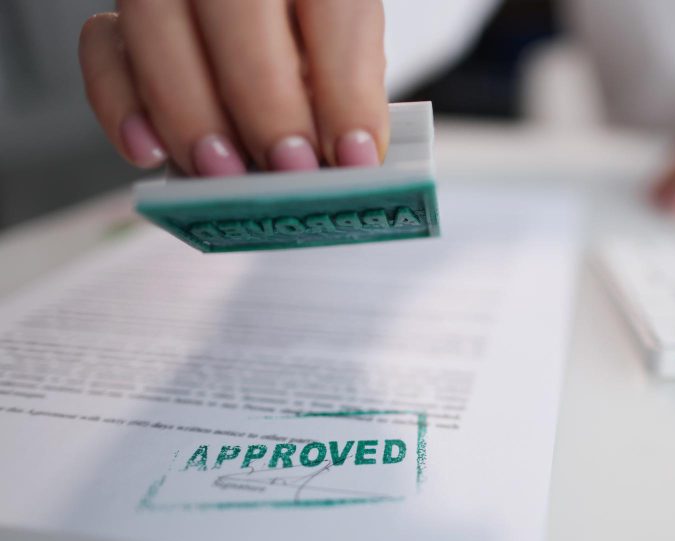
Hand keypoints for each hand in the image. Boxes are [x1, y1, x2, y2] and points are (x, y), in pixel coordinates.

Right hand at [79, 0, 388, 175]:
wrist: (275, 33)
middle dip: (265, 100)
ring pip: (154, 21)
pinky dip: (119, 103)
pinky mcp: (122, 17)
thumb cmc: (320, 48)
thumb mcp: (348, 60)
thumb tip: (345, 166)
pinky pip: (101, 45)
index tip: (356, 159)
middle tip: (289, 168)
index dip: (345, 89)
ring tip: (224, 173)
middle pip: (236, 6)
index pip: (332, 6)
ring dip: (190, 110)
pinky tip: (148, 153)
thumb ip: (346, 96)